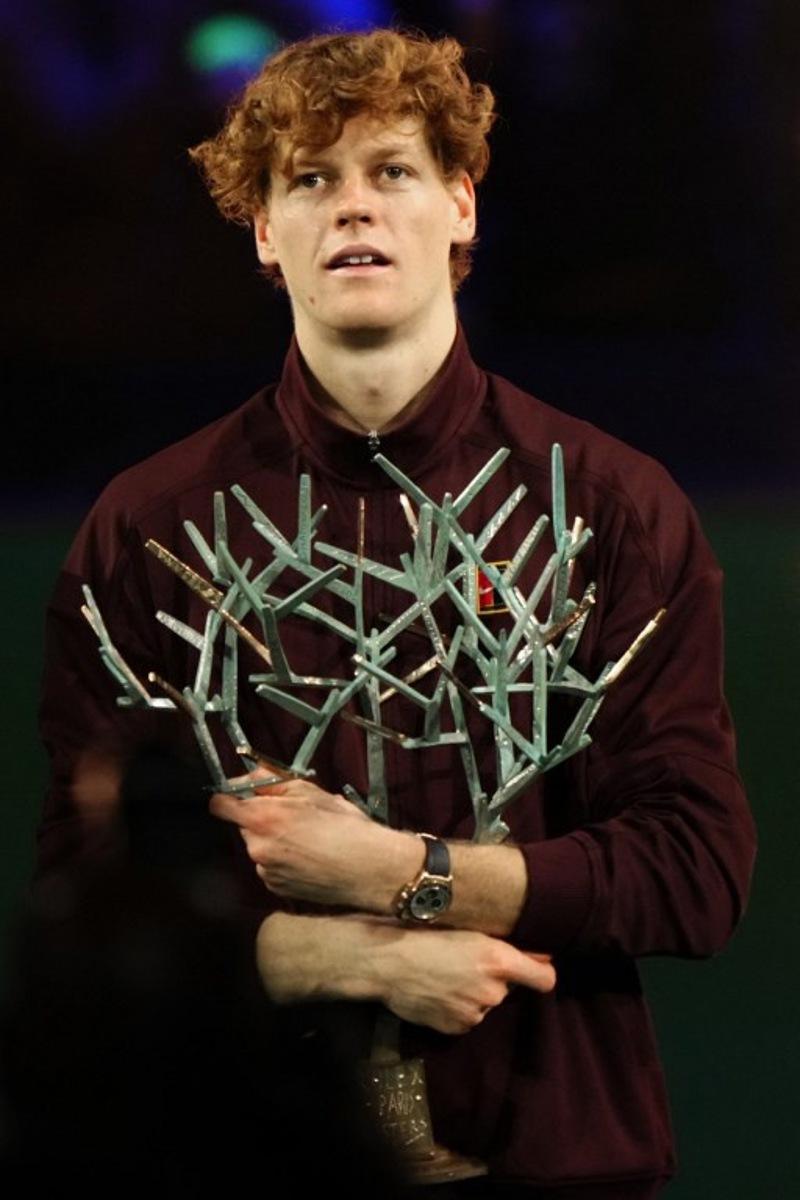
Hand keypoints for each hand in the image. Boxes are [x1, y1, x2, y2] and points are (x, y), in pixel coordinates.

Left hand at [210, 775, 419, 908]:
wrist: (368, 868)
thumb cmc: (344, 825)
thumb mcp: (310, 791)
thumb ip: (271, 781)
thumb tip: (247, 777)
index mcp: (262, 818)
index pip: (220, 805)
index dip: (230, 797)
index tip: (244, 795)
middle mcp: (256, 846)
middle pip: (243, 826)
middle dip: (261, 819)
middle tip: (292, 817)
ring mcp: (265, 871)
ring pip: (258, 847)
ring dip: (272, 841)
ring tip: (306, 840)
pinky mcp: (276, 889)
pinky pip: (269, 868)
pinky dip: (281, 862)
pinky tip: (307, 858)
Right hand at [256, 912, 555, 1034]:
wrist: (384, 960)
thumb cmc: (421, 931)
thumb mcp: (466, 928)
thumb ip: (503, 944)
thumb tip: (537, 951)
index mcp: (498, 960)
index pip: (544, 978)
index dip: (541, 971)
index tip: (536, 966)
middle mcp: (492, 991)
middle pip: (508, 988)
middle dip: (494, 978)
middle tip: (465, 960)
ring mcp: (473, 1013)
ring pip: (485, 1002)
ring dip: (473, 993)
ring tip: (444, 974)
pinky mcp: (455, 1028)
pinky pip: (466, 1017)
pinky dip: (456, 1007)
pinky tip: (435, 990)